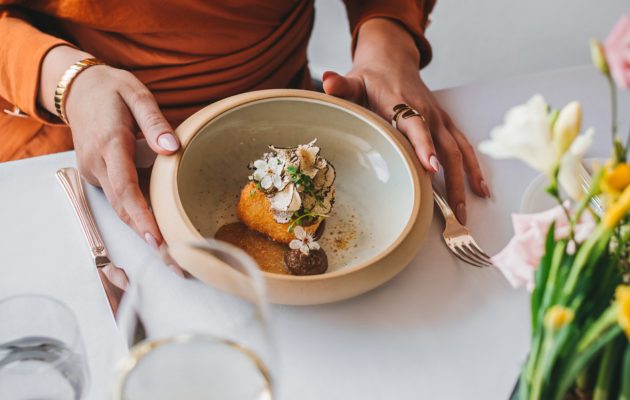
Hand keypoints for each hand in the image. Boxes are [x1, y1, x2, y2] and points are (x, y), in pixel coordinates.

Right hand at [39, 46, 179, 246]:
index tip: (156, 238)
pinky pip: (118, 196)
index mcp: (109, 143)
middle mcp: (97, 162)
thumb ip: (154, 122)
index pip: (125, 187)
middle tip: (175, 262)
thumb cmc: (112, 89)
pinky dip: (137, 211)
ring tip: (171, 252)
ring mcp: (93, 170)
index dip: (141, 215)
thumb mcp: (136, 94)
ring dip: (143, 227)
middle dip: (147, 234)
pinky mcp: (95, 173)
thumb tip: (172, 148)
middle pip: (123, 206)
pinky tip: (157, 225)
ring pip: (120, 205)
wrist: (78, 88)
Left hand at [322, 19, 489, 223]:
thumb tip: (328, 81)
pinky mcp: (445, 123)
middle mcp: (428, 112)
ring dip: (466, 181)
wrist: (392, 59)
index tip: (432, 168)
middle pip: (445, 147)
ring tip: (465, 213)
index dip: (424, 147)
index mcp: (404, 104)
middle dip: (452, 181)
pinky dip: (474, 168)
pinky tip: (480, 190)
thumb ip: (342, 86)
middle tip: (454, 213)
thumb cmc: (370, 77)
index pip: (416, 126)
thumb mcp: (354, 80)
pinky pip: (464, 147)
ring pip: (459, 151)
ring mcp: (440, 119)